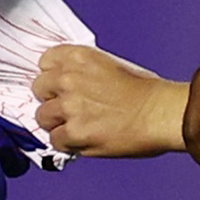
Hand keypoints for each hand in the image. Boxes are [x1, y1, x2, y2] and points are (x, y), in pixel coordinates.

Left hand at [33, 44, 185, 158]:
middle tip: (70, 109)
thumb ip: (83, 71)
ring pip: (42, 117)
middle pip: (39, 89)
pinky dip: (67, 143)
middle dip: (52, 99)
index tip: (60, 86)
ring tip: (78, 126)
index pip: (45, 61)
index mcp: (79, 56)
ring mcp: (69, 106)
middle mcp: (69, 78)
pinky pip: (55, 140)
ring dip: (57, 123)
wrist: (161, 113)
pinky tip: (85, 139)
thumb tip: (64, 84)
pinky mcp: (73, 131)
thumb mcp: (111, 65)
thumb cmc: (145, 92)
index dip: (52, 76)